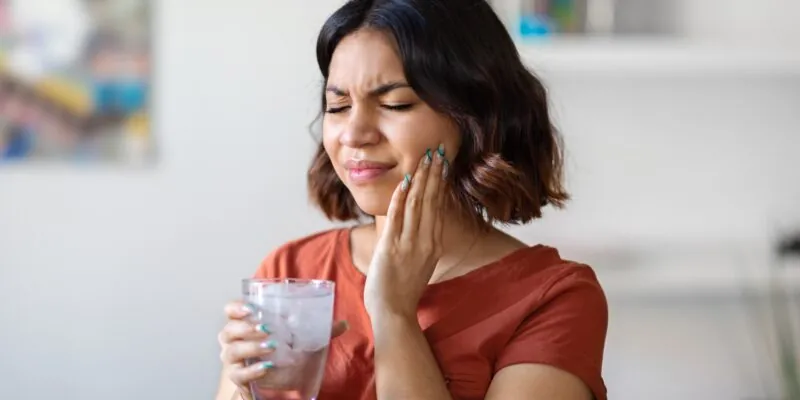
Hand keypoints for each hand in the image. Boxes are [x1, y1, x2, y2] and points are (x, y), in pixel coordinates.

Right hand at [218, 300, 348, 398]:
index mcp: (246, 323)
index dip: (236, 307)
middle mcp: (234, 340)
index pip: (230, 310)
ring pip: (231, 352)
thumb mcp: (303, 338)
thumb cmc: (284, 351)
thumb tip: (344, 324)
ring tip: (271, 346)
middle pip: (228, 331)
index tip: (252, 308)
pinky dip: (251, 371)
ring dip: (250, 347)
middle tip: (267, 328)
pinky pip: (238, 374)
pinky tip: (266, 367)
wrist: (279, 378)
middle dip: (246, 328)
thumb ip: (320, 330)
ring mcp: (234, 360)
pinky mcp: (238, 377)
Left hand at [364, 144, 447, 318]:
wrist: (394, 312)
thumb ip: (422, 242)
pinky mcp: (391, 247)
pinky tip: (405, 181)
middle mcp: (426, 241)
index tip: (443, 164)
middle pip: (431, 200)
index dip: (441, 183)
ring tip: (425, 158)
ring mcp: (409, 244)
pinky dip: (401, 197)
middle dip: (434, 173)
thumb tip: (422, 224)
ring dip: (421, 178)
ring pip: (417, 204)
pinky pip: (397, 217)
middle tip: (437, 151)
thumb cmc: (403, 290)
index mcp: (434, 244)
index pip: (439, 207)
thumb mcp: (421, 263)